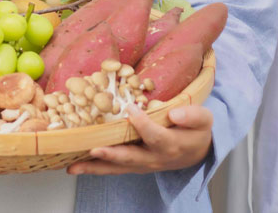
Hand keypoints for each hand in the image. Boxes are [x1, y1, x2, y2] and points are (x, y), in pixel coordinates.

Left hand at [66, 105, 212, 174]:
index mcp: (171, 144)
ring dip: (95, 168)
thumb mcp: (204, 119)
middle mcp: (154, 158)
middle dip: (112, 155)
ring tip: (73, 167)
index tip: (131, 109)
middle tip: (94, 150)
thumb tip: (175, 112)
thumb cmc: (196, 131)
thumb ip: (192, 115)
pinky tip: (75, 167)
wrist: (198, 151)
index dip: (143, 124)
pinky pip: (113, 169)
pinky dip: (94, 169)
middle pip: (131, 158)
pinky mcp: (134, 166)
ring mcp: (142, 164)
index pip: (155, 135)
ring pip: (117, 168)